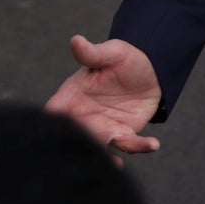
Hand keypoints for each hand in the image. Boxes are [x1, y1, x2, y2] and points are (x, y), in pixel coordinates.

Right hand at [46, 35, 163, 155]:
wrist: (152, 68)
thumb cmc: (125, 57)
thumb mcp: (110, 53)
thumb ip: (92, 53)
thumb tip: (76, 40)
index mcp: (72, 96)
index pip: (54, 113)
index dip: (51, 125)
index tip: (56, 133)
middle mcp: (83, 116)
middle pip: (74, 136)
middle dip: (80, 145)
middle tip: (91, 151)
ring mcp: (102, 128)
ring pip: (98, 147)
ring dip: (105, 156)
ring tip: (116, 163)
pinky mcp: (123, 133)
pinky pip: (128, 144)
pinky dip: (139, 147)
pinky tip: (153, 144)